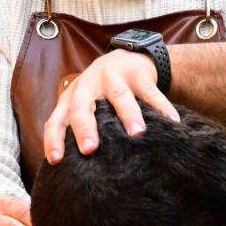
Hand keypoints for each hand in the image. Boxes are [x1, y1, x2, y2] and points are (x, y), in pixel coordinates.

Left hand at [42, 49, 178, 163]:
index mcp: (72, 97)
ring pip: (119, 97)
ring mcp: (113, 77)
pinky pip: (151, 92)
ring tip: (137, 134)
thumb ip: (76, 127)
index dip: (54, 139)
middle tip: (90, 149)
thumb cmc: (101, 91)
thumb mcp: (83, 103)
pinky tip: (171, 122)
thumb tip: (70, 170)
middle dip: (85, 128)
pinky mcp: (138, 74)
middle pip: (82, 106)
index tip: (56, 160)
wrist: (128, 56)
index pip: (57, 119)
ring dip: (128, 115)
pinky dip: (161, 107)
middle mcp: (89, 86)